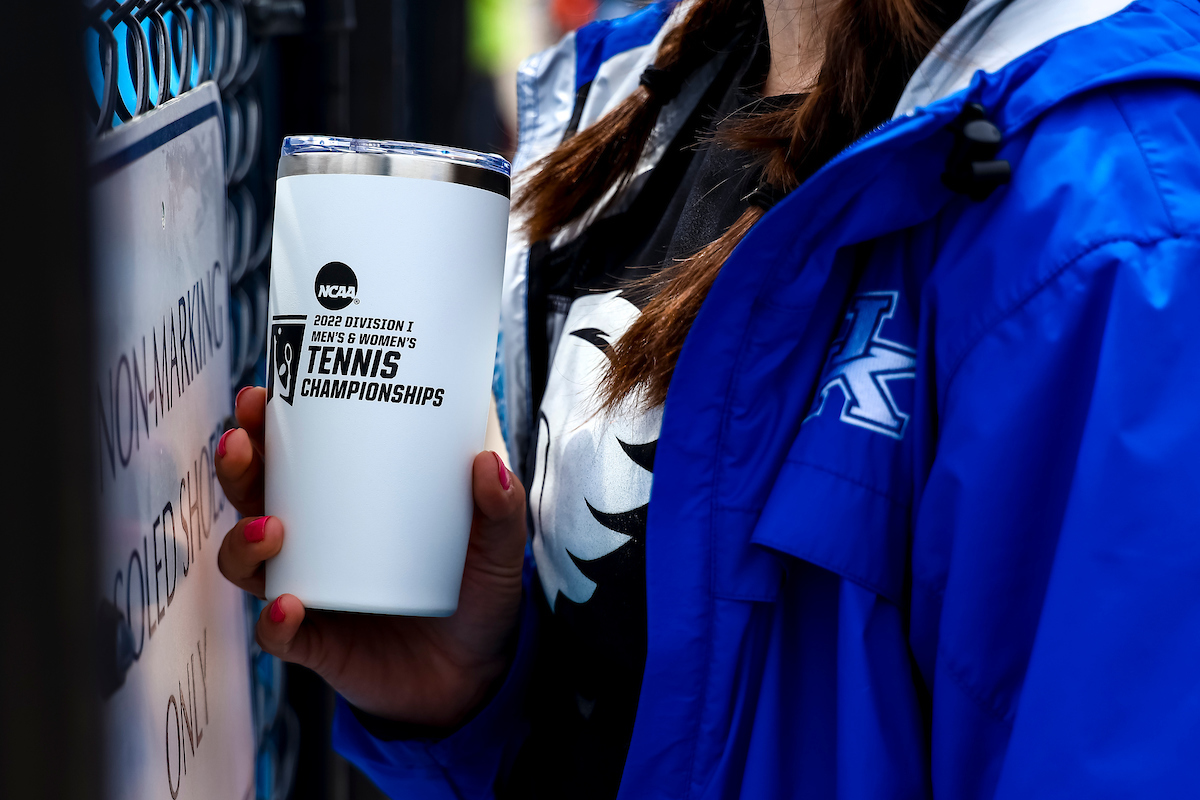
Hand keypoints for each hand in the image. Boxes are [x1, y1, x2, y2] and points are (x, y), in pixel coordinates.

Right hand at [215, 387, 526, 726]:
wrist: (474, 675)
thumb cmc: (475, 591)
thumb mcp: (496, 547)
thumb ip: (500, 510)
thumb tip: (489, 464)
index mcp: (347, 498)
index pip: (293, 452)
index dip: (265, 423)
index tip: (260, 394)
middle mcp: (315, 540)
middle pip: (254, 495)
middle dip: (238, 465)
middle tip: (243, 443)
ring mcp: (309, 589)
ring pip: (246, 560)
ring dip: (243, 541)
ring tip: (271, 530)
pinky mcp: (315, 643)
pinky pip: (277, 633)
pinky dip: (275, 621)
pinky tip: (288, 606)